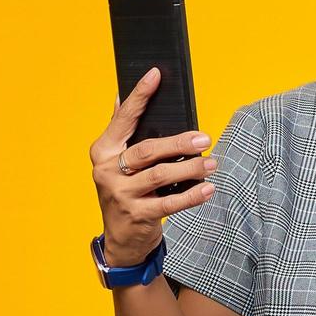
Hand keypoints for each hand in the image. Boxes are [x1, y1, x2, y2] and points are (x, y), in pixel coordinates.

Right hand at [88, 66, 218, 266]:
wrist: (121, 240)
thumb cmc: (126, 192)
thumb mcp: (117, 163)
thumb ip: (122, 132)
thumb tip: (121, 96)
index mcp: (103, 151)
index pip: (123, 119)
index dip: (139, 96)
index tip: (155, 75)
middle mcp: (107, 171)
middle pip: (147, 150)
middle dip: (179, 143)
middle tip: (205, 139)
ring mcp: (120, 195)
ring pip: (161, 176)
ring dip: (191, 168)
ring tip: (212, 163)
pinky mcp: (137, 215)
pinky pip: (170, 204)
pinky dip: (192, 195)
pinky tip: (208, 188)